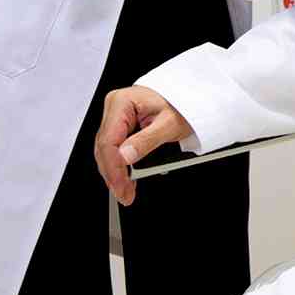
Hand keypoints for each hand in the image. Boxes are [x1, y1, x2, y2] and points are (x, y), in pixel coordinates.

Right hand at [94, 86, 193, 205]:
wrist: (190, 100)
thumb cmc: (182, 106)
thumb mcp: (170, 124)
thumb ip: (147, 141)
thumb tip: (125, 157)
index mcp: (122, 102)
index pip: (109, 142)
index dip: (113, 169)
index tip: (121, 186)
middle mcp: (115, 107)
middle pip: (104, 148)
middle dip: (114, 175)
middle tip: (124, 194)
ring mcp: (116, 116)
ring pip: (107, 151)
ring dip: (115, 173)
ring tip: (126, 190)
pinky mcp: (120, 126)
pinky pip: (114, 149)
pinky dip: (120, 165)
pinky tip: (126, 178)